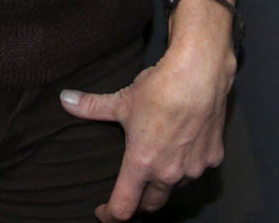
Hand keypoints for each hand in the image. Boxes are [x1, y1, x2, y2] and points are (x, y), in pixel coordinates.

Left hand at [60, 35, 235, 219]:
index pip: (123, 208)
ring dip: (165, 182)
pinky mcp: (213, 157)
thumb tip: (64, 99)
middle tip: (131, 189)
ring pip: (176, 187)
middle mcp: (169, 172)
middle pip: (151, 205)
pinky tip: (185, 147)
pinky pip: (198, 169)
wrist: (200, 71)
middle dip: (139, 202)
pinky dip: (189, 164)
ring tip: (159, 164)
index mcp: (142, 163)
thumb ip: (92, 106)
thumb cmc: (160, 87)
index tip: (103, 211)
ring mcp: (194, 167)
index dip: (109, 214)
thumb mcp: (123, 99)